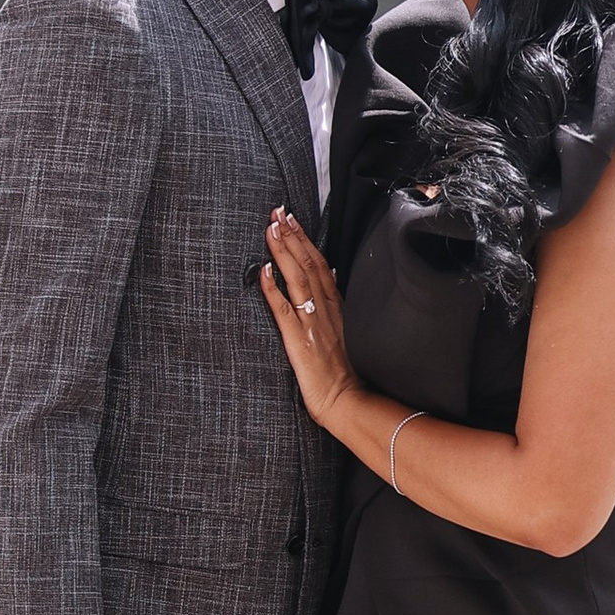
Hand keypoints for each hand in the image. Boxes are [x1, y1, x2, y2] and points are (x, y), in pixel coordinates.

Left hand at [258, 209, 356, 431]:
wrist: (351, 403)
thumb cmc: (350, 376)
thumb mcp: (350, 334)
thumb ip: (339, 307)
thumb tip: (333, 278)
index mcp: (337, 308)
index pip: (320, 264)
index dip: (305, 240)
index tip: (293, 220)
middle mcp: (325, 310)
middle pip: (308, 264)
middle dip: (293, 235)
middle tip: (278, 211)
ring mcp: (312, 323)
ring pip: (296, 279)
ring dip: (283, 251)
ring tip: (271, 228)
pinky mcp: (299, 341)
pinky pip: (283, 310)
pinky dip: (272, 289)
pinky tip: (262, 270)